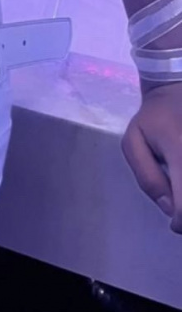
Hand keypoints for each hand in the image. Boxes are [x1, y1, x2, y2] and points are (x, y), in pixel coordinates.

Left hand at [122, 83, 181, 233]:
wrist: (178, 89)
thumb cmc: (153, 118)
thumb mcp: (134, 142)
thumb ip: (147, 177)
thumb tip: (168, 207)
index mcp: (179, 150)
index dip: (181, 221)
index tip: (175, 222)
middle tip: (180, 206)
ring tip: (177, 185)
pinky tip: (180, 174)